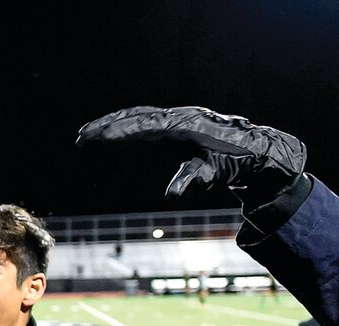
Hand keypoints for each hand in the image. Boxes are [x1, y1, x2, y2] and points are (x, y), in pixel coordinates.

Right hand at [75, 106, 305, 206]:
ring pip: (139, 117)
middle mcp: (178, 118)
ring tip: (89, 135)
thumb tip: (172, 195)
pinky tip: (115, 135)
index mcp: (183, 127)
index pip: (144, 127)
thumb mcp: (217, 174)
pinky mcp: (177, 127)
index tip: (94, 138)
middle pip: (136, 117)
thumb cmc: (236, 163)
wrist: (257, 151)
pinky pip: (146, 122)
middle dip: (107, 126)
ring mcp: (177, 120)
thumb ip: (196, 181)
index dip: (117, 133)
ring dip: (113, 124)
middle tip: (81, 137)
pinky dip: (127, 126)